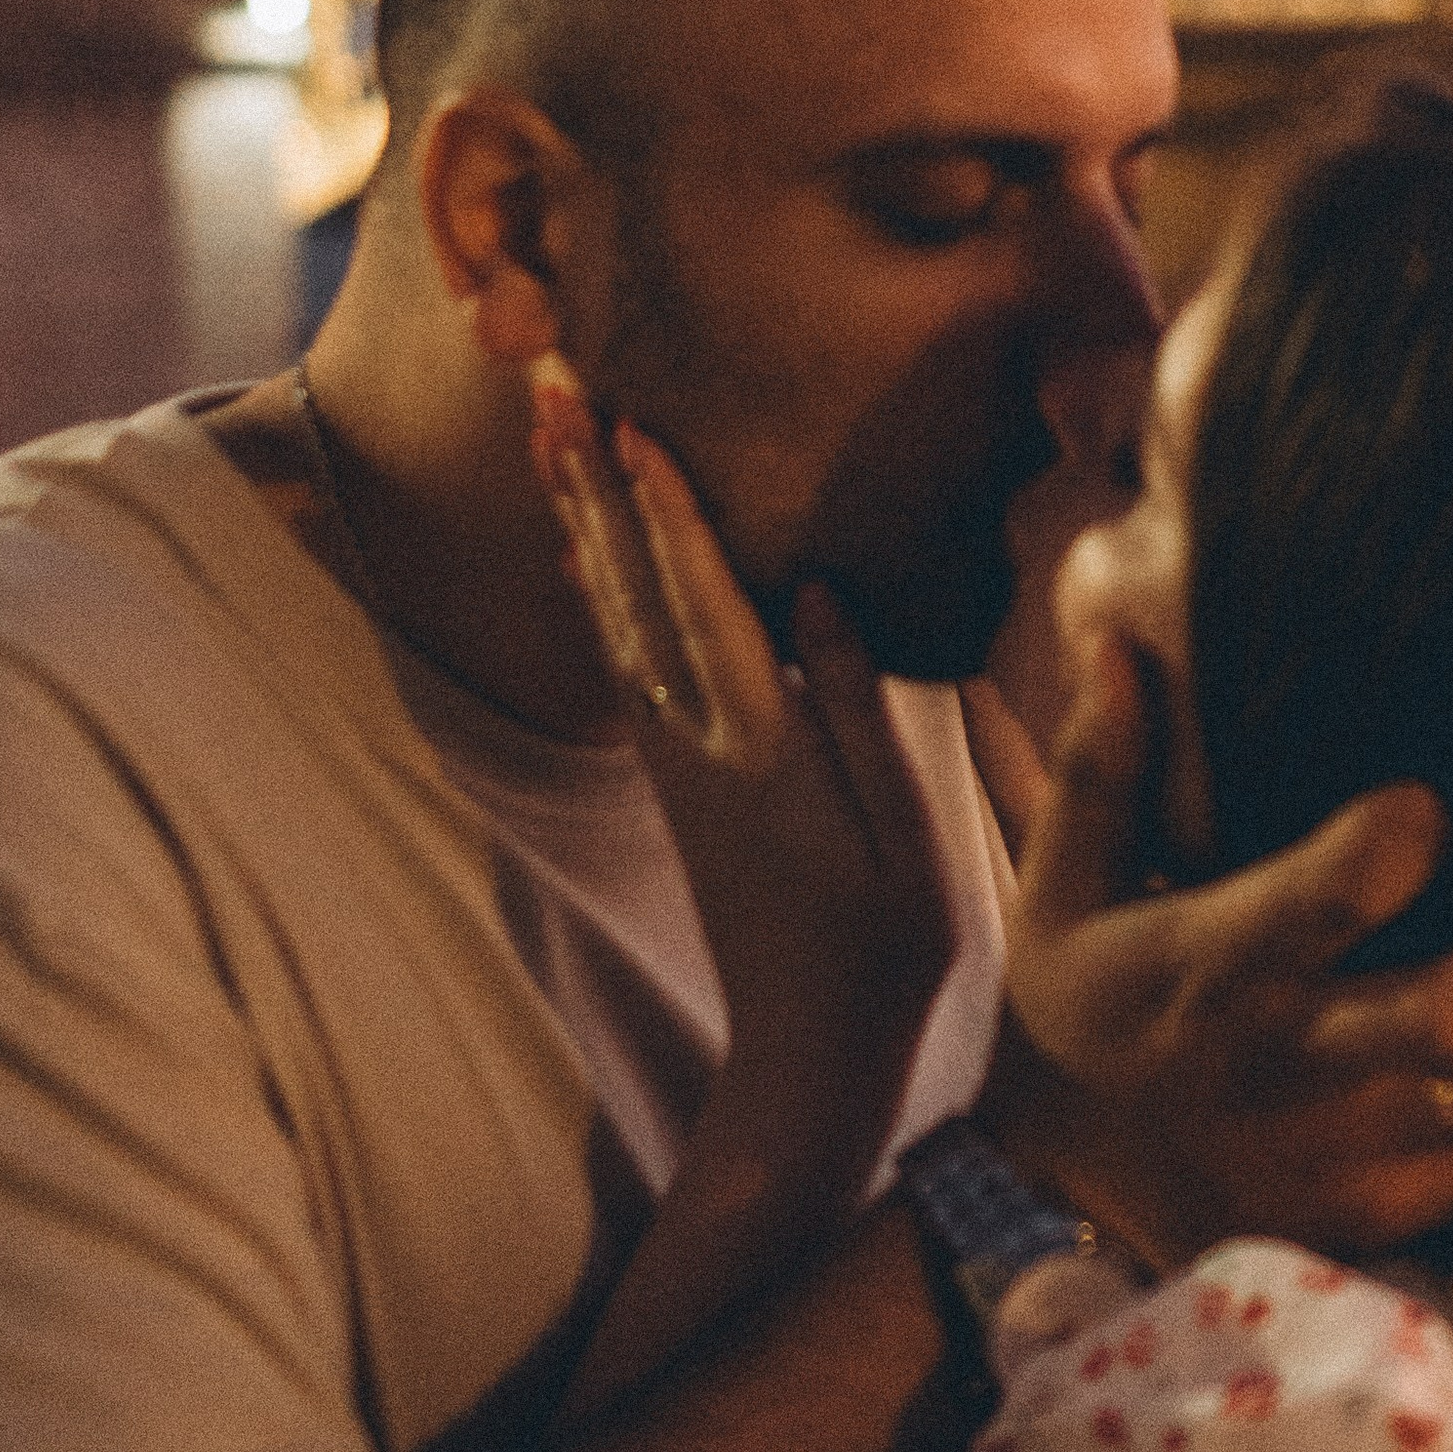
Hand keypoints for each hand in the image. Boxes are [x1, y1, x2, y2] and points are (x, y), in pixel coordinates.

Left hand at [530, 361, 953, 1413]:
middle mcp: (697, 743)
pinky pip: (624, 663)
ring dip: (584, 527)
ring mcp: (677, 764)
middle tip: (549, 394)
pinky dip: (598, 596)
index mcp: (759, 746)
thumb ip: (857, 708)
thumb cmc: (884, 949)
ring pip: (615, 620)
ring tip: (549, 446)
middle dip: (593, 492)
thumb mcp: (903, 834)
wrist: (810, 1057)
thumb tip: (815, 591)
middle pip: (631, 594)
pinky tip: (583, 556)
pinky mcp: (678, 781)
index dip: (666, 510)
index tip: (630, 424)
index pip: (702, 601)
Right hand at [986, 637, 1452, 1267]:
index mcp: (1213, 969)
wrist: (1060, 1193)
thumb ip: (1100, 770)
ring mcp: (1339, 1152)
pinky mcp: (1370, 1212)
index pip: (1298, 914)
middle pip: (1445, 1018)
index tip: (1431, 804)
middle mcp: (1288, 1063)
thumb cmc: (1080, 1010)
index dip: (1363, 865)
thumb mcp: (1058, 888)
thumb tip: (1122, 643)